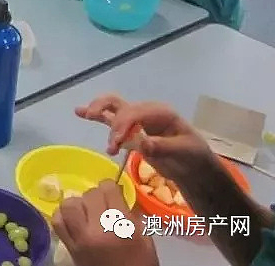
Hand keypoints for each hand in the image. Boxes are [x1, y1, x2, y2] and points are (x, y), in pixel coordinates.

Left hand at [52, 180, 158, 265]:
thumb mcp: (146, 240)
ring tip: (87, 212)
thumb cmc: (140, 264)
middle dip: (98, 196)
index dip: (112, 188)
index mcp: (121, 226)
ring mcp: (80, 239)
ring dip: (79, 204)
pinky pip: (57, 222)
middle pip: (89, 195)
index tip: (114, 193)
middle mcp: (98, 230)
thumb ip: (133, 216)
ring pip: (69, 204)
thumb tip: (120, 194)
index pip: (108, 189)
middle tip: (103, 205)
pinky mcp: (69, 248)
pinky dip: (63, 216)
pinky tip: (74, 219)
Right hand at [77, 94, 213, 185]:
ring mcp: (137, 120)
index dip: (122, 126)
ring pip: (113, 107)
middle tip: (108, 140)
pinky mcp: (131, 130)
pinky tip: (79, 112)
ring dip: (98, 111)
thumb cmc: (193, 158)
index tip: (116, 144)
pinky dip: (97, 114)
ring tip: (84, 115)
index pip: (134, 113)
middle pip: (120, 106)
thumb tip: (143, 144)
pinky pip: (111, 119)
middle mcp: (146, 112)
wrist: (195, 168)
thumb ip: (162, 147)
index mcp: (160, 112)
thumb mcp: (183, 152)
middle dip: (110, 120)